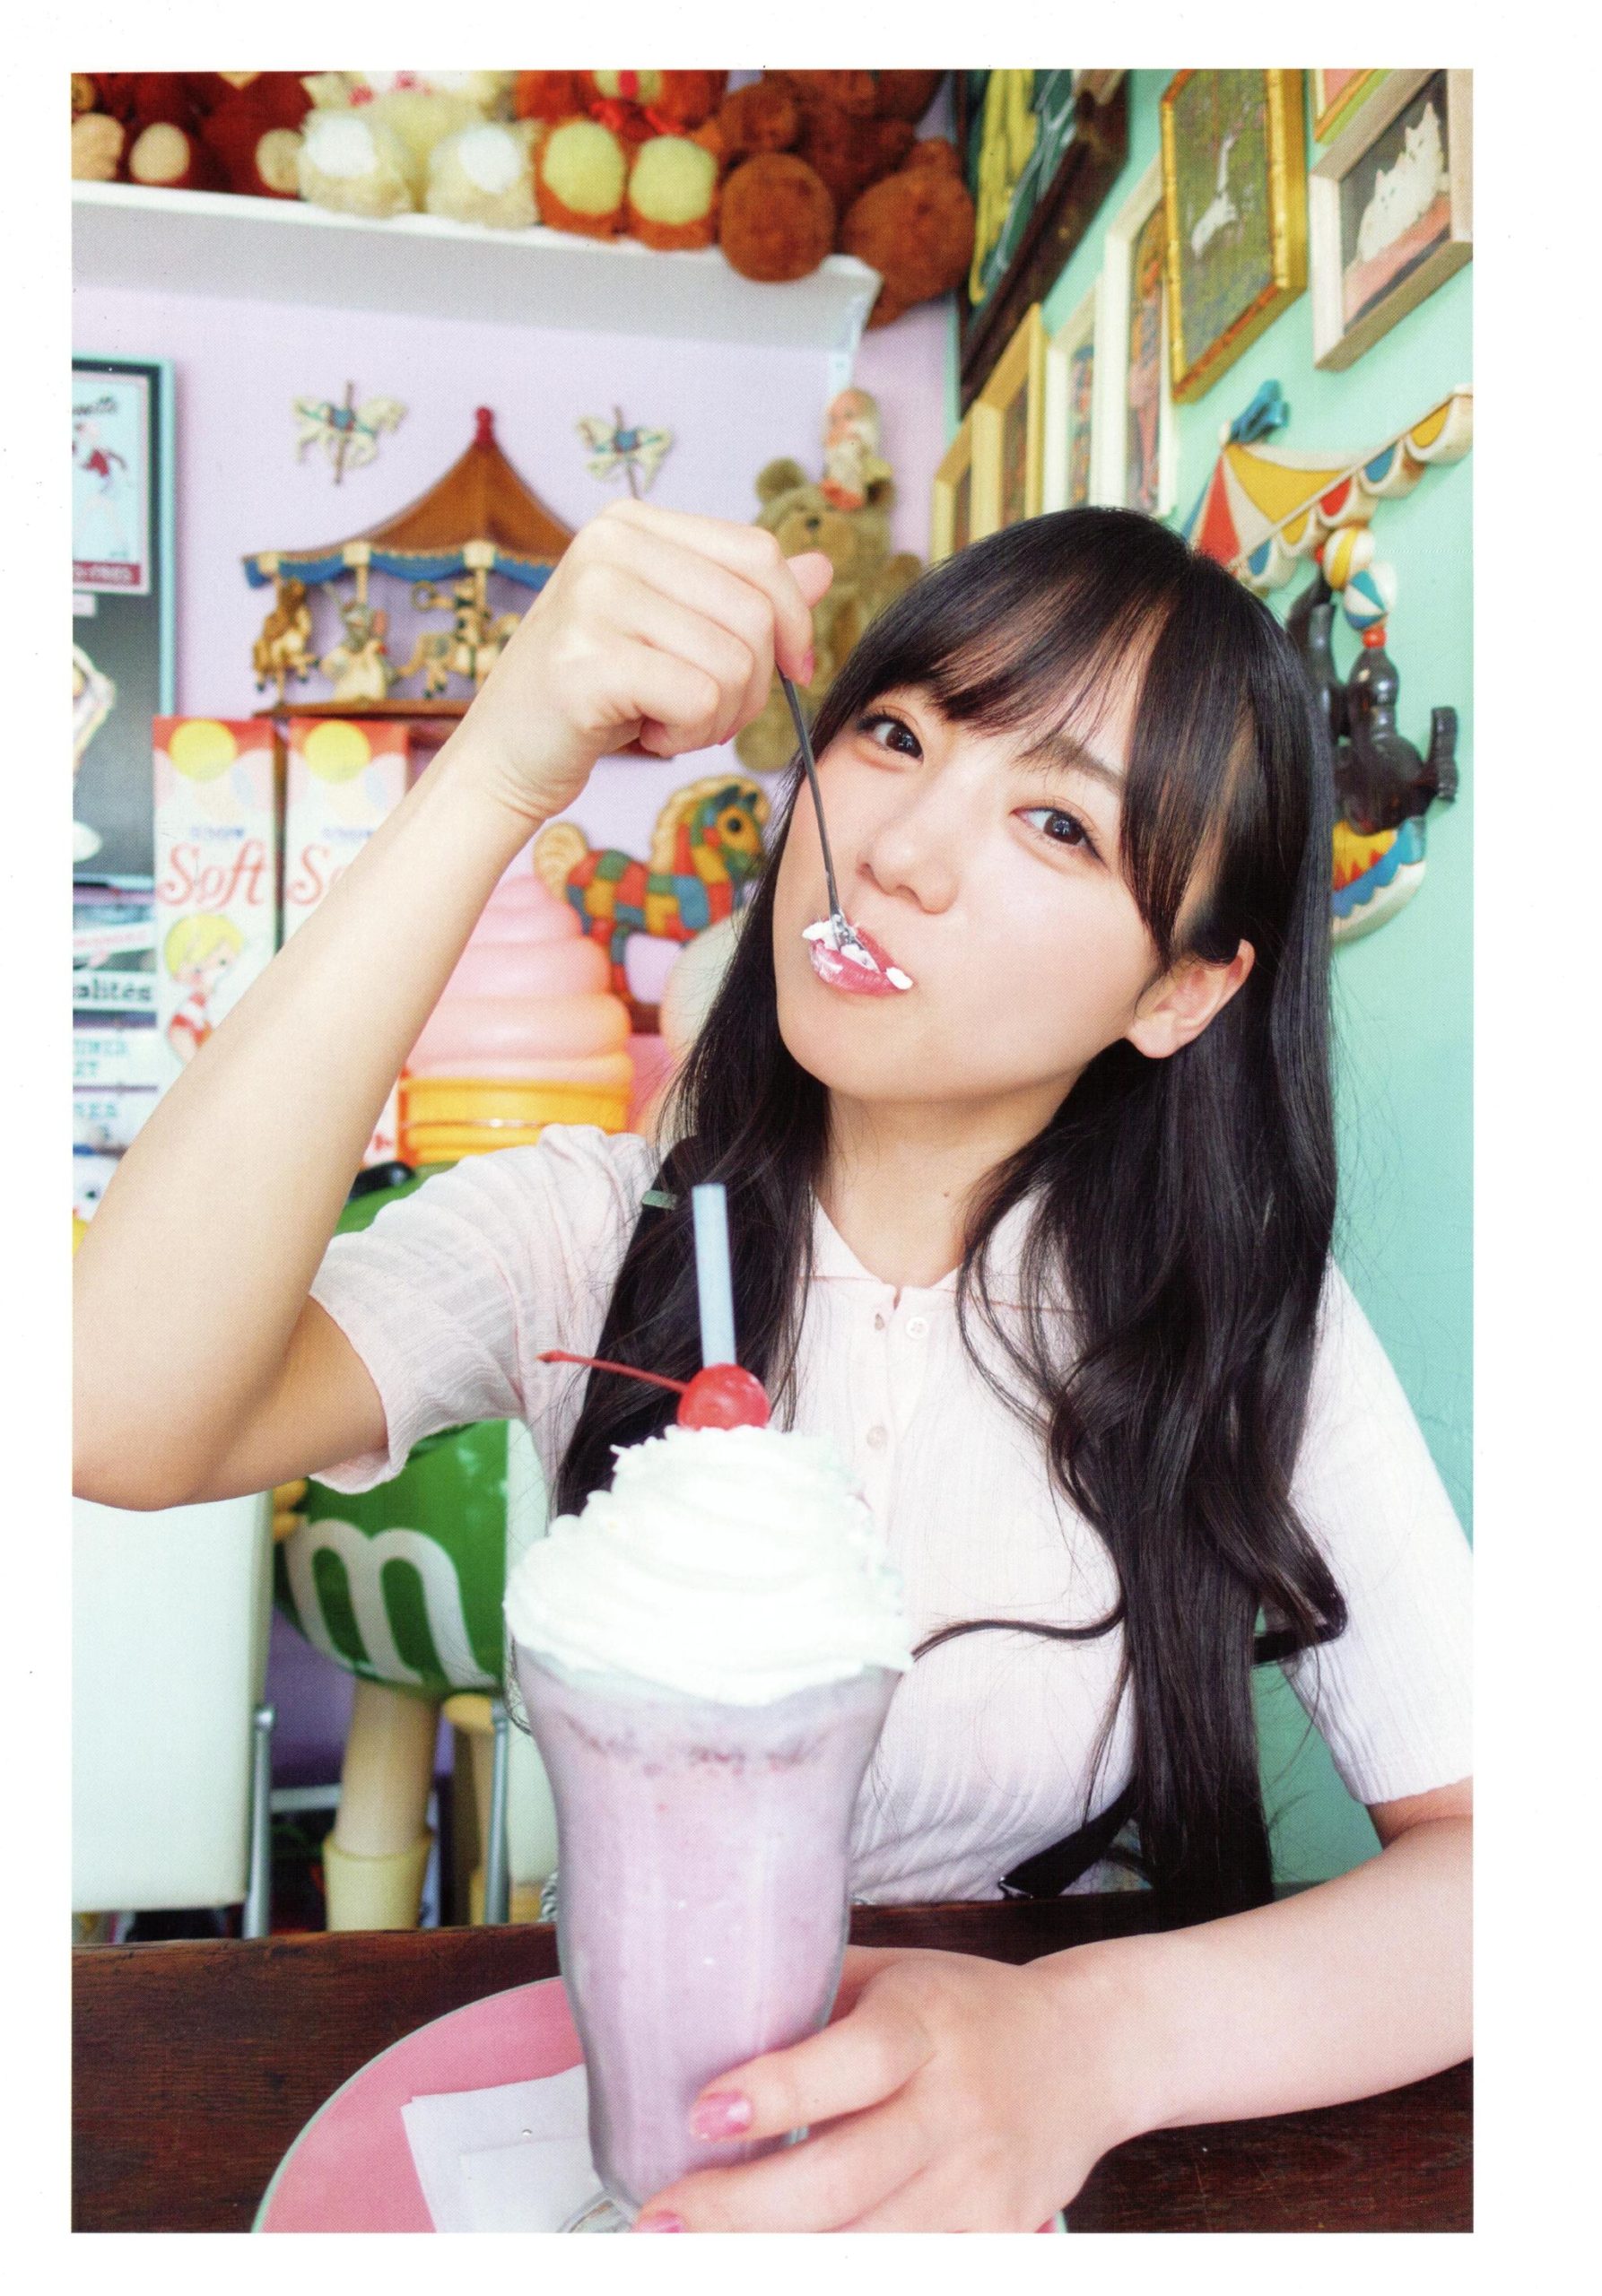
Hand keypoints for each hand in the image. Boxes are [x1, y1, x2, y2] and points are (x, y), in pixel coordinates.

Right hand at [450, 497, 832, 830]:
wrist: (505, 757)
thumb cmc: (595, 697)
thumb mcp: (675, 634)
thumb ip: (742, 596)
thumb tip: (823, 565)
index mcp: (633, 524)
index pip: (758, 553)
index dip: (793, 618)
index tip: (792, 669)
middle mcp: (609, 544)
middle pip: (755, 612)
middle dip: (752, 684)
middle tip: (702, 710)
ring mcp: (593, 597)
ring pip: (734, 662)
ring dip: (717, 715)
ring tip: (664, 718)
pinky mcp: (587, 660)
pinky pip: (700, 699)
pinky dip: (688, 734)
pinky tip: (644, 732)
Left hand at [633, 1943, 1133, 2232]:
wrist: (1087, 2052)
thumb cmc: (967, 2008)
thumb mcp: (893, 1974)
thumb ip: (812, 1994)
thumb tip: (697, 2012)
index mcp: (927, 2022)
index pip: (856, 2060)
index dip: (780, 2091)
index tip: (704, 2112)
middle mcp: (958, 2103)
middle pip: (845, 2177)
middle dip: (741, 2210)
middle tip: (661, 2220)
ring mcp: (982, 2182)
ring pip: (868, 2243)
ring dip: (773, 2257)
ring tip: (693, 2255)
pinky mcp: (997, 2236)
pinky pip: (907, 2270)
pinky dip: (841, 2273)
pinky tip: (780, 2266)